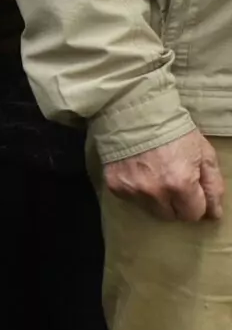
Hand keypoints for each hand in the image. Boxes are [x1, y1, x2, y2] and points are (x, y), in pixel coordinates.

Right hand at [105, 128, 224, 223]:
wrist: (134, 114)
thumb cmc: (174, 131)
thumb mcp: (203, 153)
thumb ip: (213, 185)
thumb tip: (215, 213)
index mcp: (180, 184)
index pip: (193, 214)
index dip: (197, 204)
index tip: (194, 192)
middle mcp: (155, 193)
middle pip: (171, 216)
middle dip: (177, 204)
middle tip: (176, 183)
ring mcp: (132, 191)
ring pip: (151, 210)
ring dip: (157, 200)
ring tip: (156, 177)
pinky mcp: (115, 187)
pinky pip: (132, 200)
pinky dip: (139, 191)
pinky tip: (140, 174)